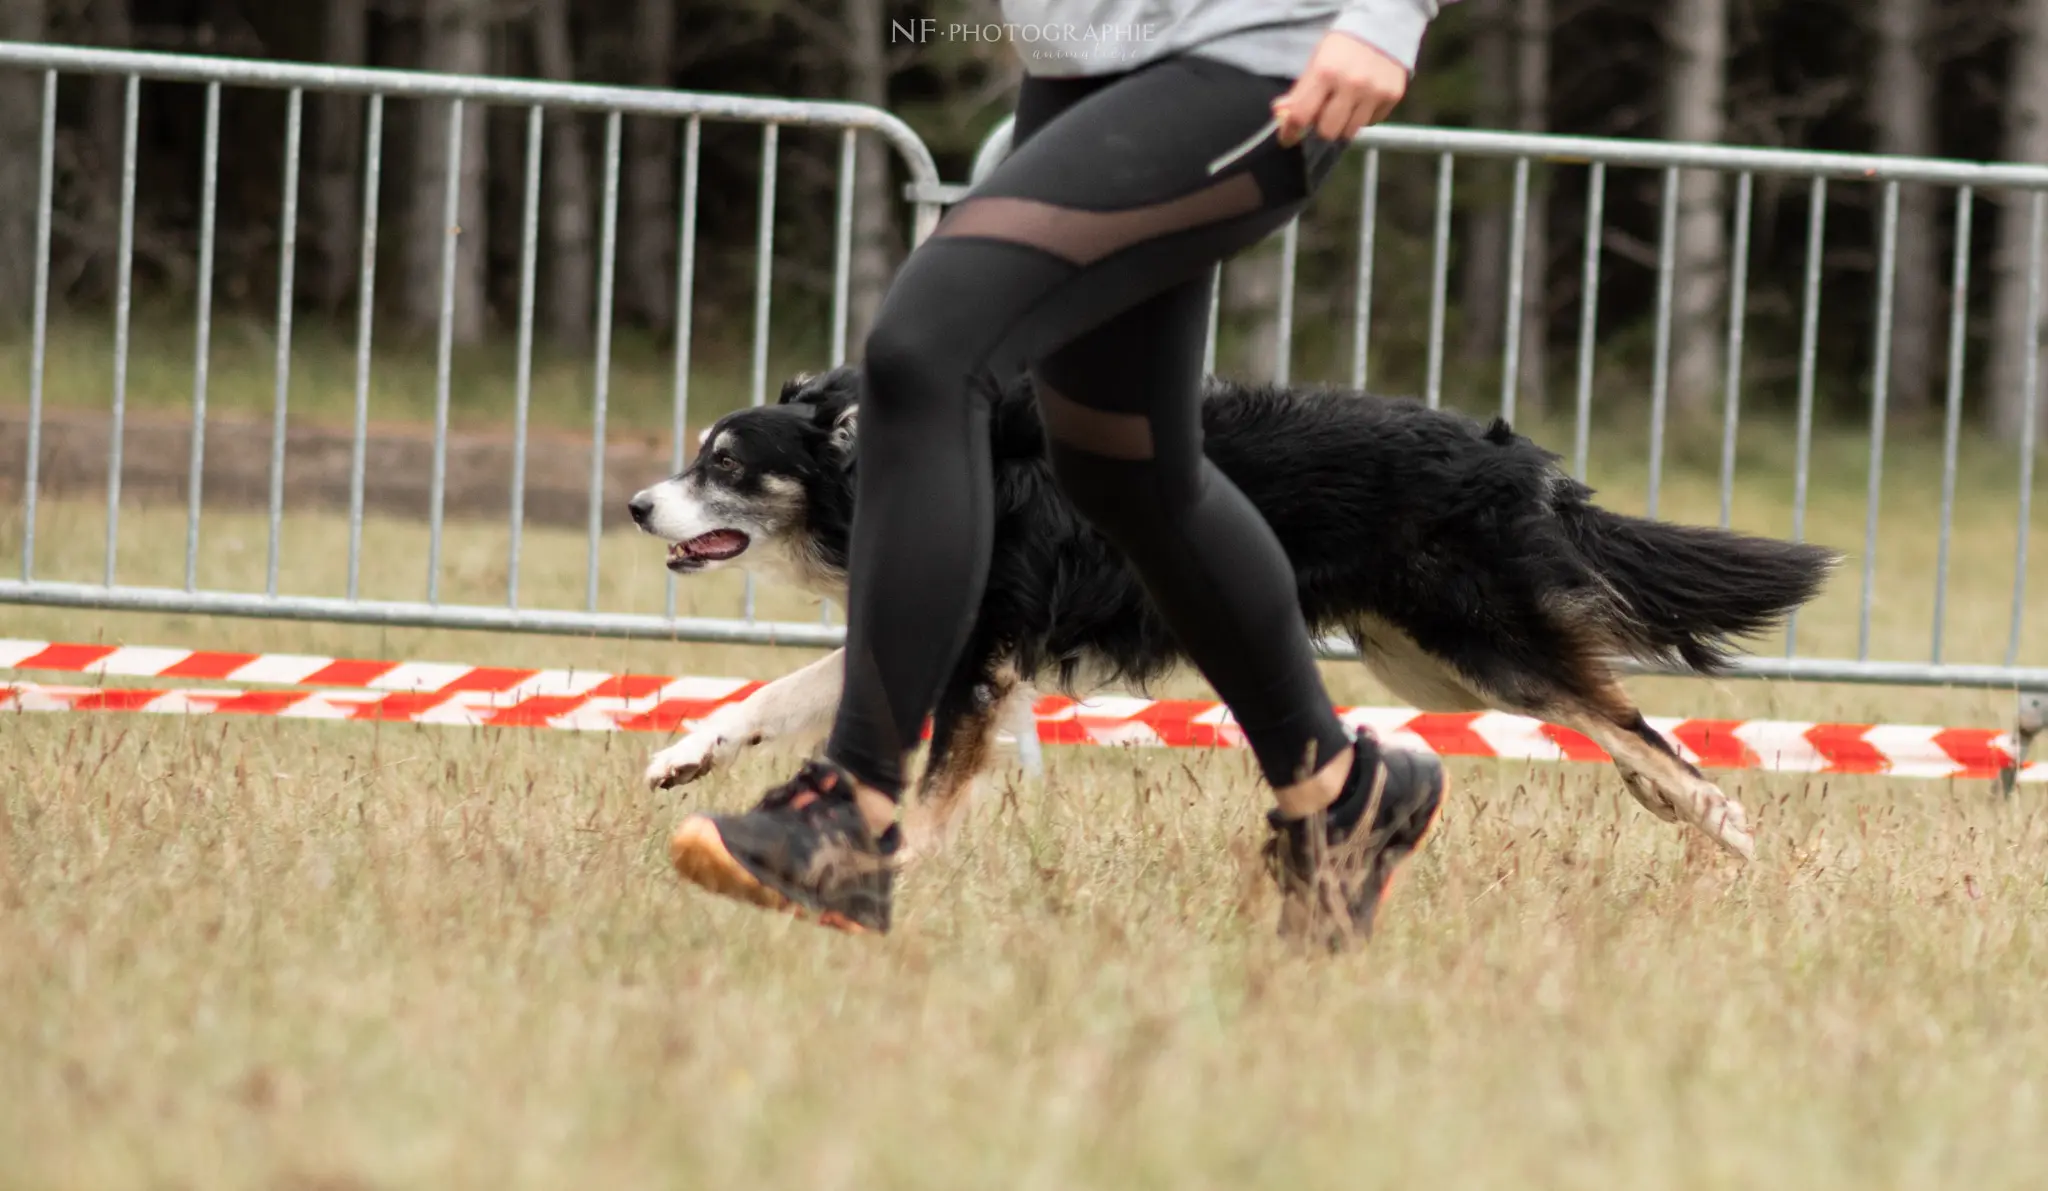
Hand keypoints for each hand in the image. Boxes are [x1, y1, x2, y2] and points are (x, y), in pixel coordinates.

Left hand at [1273, 31, 1410, 147]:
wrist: (1382, 28)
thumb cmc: (1343, 47)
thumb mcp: (1316, 62)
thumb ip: (1299, 92)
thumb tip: (1281, 114)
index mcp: (1325, 72)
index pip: (1302, 115)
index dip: (1291, 130)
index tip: (1288, 137)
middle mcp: (1351, 83)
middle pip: (1328, 131)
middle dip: (1321, 127)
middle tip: (1323, 114)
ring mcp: (1374, 91)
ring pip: (1350, 131)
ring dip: (1343, 124)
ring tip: (1344, 105)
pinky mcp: (1392, 96)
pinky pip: (1370, 122)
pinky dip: (1362, 117)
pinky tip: (1362, 99)